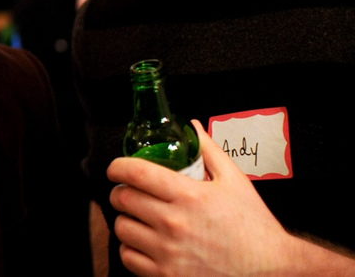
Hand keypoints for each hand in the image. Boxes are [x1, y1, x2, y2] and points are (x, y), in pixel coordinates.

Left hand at [107, 120, 330, 275]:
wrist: (271, 270)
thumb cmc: (253, 226)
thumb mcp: (235, 181)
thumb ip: (208, 150)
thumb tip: (192, 126)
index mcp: (189, 196)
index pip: (136, 172)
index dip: (118, 167)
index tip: (116, 169)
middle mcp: (175, 224)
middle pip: (123, 199)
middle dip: (120, 191)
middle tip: (128, 192)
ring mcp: (169, 252)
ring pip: (122, 228)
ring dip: (125, 219)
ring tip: (138, 217)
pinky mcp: (167, 275)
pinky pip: (129, 257)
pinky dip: (130, 248)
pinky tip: (143, 242)